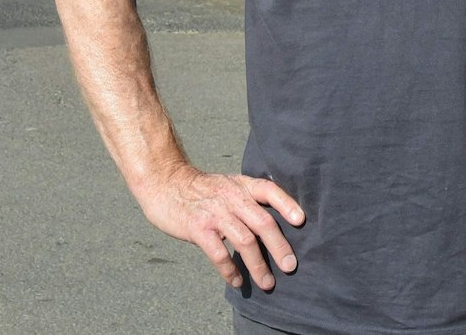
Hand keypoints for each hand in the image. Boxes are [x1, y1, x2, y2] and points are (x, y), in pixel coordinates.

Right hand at [139, 165, 303, 289]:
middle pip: (263, 222)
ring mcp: (215, 213)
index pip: (270, 190)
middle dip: (279, 247)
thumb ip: (248, 199)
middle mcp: (232, 197)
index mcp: (242, 185)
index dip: (287, 204)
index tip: (301, 221)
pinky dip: (230, 270)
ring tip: (267, 282)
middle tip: (290, 266)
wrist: (165, 183)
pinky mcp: (198, 228)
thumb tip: (274, 225)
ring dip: (258, 265)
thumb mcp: (229, 185)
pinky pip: (219, 253)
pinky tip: (237, 280)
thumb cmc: (201, 190)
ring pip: (245, 241)